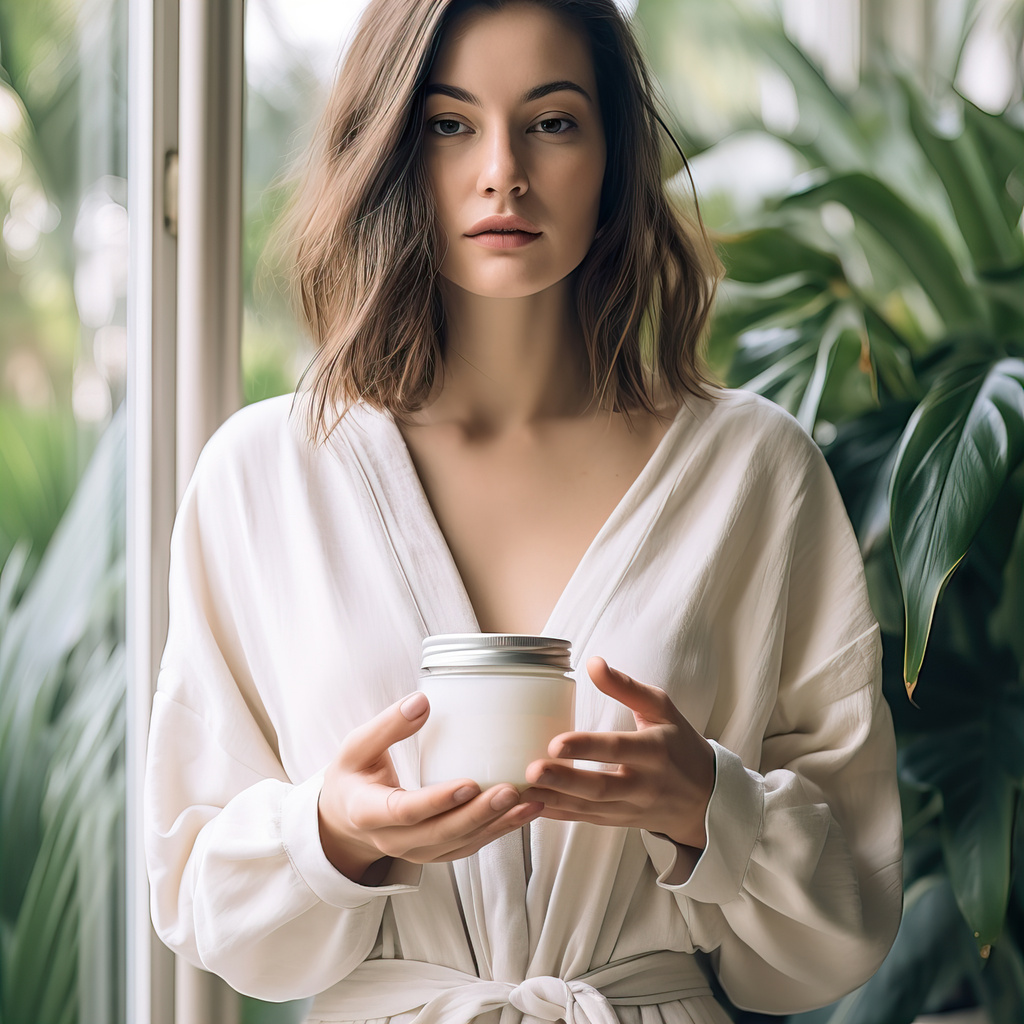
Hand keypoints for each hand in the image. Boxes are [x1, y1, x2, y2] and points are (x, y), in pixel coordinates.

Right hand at [318, 691, 543, 883]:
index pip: (406, 811)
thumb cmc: (352, 776)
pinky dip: (496, 833)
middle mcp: (393, 840)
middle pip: (440, 834)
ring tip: (529, 802)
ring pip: (459, 845)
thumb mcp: (356, 747)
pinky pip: (467, 847)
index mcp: (368, 812)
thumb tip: (422, 701)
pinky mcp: (434, 853)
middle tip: (510, 791)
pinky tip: (523, 813)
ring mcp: (415, 852)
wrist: (342, 821)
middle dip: (477, 814)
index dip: (437, 801)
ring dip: (496, 826)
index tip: (469, 783)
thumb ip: (387, 725)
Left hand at [520, 657, 714, 850]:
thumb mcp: (662, 709)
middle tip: (531, 770)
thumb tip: (593, 663)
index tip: (556, 742)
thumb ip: (626, 687)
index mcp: (655, 751)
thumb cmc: (681, 746)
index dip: (587, 747)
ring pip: (589, 808)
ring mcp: (631, 808)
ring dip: (554, 800)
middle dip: (564, 780)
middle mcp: (644, 785)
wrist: (706, 799)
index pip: (618, 748)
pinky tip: (533, 805)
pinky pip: (586, 820)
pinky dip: (559, 815)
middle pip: (600, 786)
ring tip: (520, 790)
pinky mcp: (620, 822)